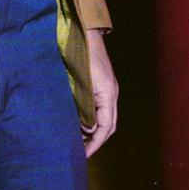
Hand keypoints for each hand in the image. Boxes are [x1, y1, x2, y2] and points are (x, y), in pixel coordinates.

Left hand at [81, 29, 118, 156]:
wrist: (85, 34)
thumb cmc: (81, 56)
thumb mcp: (80, 85)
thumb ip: (84, 107)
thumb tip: (86, 129)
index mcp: (108, 95)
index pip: (105, 128)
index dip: (95, 143)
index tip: (83, 155)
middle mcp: (111, 94)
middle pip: (108, 126)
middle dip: (96, 141)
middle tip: (80, 153)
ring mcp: (108, 89)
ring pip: (105, 118)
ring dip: (93, 131)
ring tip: (77, 141)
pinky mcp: (102, 86)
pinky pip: (100, 109)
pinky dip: (92, 119)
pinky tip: (79, 123)